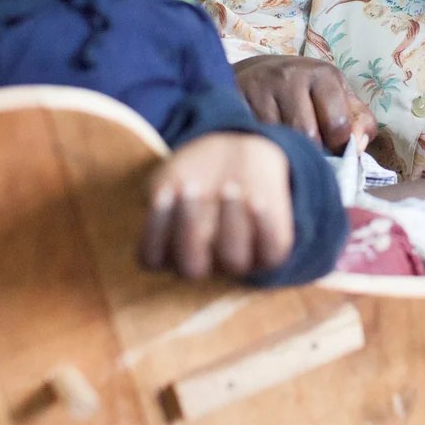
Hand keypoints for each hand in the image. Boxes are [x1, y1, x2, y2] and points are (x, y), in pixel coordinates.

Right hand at [140, 133, 293, 277]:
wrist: (240, 156)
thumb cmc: (197, 169)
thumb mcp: (172, 175)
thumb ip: (162, 191)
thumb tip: (165, 199)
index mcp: (171, 252)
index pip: (151, 259)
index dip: (155, 230)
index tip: (164, 191)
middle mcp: (204, 263)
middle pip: (191, 268)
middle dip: (188, 228)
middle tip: (190, 186)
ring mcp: (239, 259)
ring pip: (233, 260)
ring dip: (229, 223)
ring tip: (228, 186)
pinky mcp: (272, 248)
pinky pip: (272, 251)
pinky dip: (263, 225)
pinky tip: (255, 197)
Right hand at [232, 55, 374, 151]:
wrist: (258, 72)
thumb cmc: (307, 91)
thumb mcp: (339, 98)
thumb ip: (360, 121)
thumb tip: (358, 146)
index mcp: (324, 75)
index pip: (338, 125)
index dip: (338, 145)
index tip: (331, 144)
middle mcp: (290, 75)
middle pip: (307, 136)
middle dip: (311, 150)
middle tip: (307, 147)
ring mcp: (260, 86)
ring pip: (279, 139)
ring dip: (286, 149)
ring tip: (286, 142)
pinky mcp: (236, 98)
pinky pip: (255, 137)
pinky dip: (263, 146)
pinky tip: (267, 139)